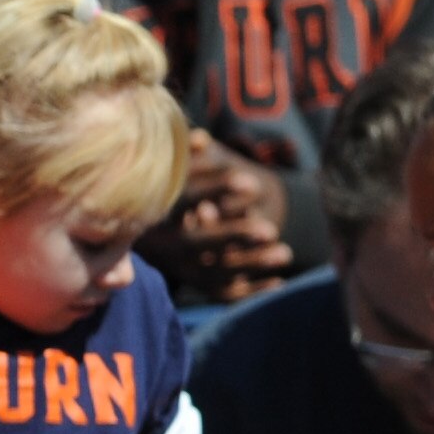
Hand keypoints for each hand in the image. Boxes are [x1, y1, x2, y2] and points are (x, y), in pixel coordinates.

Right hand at [144, 134, 293, 299]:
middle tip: (270, 230)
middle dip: (233, 236)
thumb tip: (200, 139)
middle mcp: (160, 245)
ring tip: (285, 253)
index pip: (183, 200)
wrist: (147, 224)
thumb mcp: (173, 169)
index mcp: (151, 211)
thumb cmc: (170, 185)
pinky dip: (250, 293)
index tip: (252, 183)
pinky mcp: (195, 283)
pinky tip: (278, 284)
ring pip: (210, 273)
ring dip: (249, 264)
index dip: (215, 190)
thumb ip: (185, 157)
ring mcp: (178, 267)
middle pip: (193, 243)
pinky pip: (222, 294)